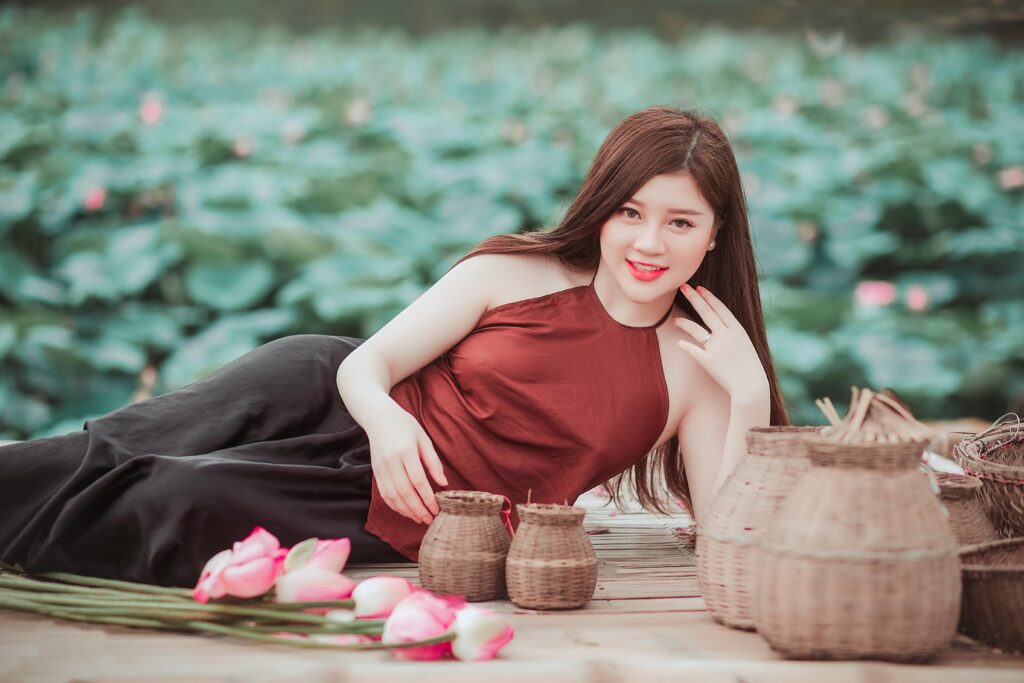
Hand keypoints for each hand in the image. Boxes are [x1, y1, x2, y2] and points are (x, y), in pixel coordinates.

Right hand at [366, 403, 448, 525]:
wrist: (378, 417)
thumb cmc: (405, 425)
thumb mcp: (424, 439)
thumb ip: (433, 462)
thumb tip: (444, 483)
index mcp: (405, 451)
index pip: (418, 481)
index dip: (427, 498)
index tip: (437, 509)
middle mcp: (391, 461)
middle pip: (405, 492)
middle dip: (418, 509)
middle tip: (430, 519)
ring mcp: (380, 467)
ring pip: (393, 496)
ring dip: (406, 511)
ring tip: (419, 519)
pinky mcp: (375, 472)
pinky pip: (384, 493)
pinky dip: (394, 506)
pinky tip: (405, 511)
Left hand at [673, 283, 769, 404]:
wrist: (751, 386)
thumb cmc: (749, 366)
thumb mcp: (744, 344)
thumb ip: (732, 333)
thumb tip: (721, 326)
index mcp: (737, 330)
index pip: (720, 309)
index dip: (709, 297)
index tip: (699, 288)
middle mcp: (726, 336)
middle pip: (707, 313)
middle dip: (694, 298)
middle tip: (683, 286)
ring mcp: (716, 348)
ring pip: (696, 330)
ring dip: (685, 322)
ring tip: (675, 318)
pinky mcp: (708, 362)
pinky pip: (693, 350)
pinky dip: (685, 346)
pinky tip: (679, 342)